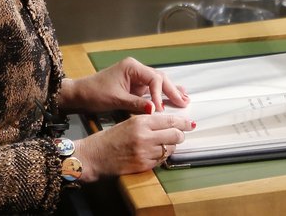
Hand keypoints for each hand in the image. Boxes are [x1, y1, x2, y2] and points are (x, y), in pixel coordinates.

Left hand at [59, 57, 189, 114]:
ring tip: (185, 100)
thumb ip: (136, 104)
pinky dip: (162, 94)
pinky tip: (174, 97)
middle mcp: (136, 69)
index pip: (153, 78)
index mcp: (132, 67)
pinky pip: (152, 89)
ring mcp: (136, 77)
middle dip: (172, 91)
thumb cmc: (94, 93)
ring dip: (170, 92)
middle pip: (159, 78)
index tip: (161, 108)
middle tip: (184, 102)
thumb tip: (154, 110)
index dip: (159, 93)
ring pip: (158, 83)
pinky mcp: (135, 86)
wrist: (81, 94)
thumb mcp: (116, 99)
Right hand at [73, 113, 194, 181]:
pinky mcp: (144, 165)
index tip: (190, 123)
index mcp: (141, 122)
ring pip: (170, 149)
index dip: (183, 122)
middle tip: (178, 134)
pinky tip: (152, 153)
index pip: (170, 120)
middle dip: (179, 135)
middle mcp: (145, 137)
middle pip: (175, 135)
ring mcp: (145, 152)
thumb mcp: (130, 122)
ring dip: (169, 146)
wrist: (95, 155)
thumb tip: (169, 122)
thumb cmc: (110, 137)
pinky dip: (160, 156)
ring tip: (160, 144)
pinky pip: (161, 160)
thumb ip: (149, 122)